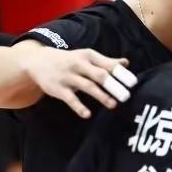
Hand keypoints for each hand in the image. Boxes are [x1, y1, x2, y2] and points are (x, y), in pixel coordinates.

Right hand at [19, 47, 136, 117]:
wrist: (38, 61)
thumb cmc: (70, 60)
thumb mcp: (87, 57)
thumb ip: (106, 61)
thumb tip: (126, 63)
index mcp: (89, 56)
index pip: (108, 65)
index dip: (121, 74)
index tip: (133, 83)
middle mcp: (79, 65)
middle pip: (99, 75)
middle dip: (113, 85)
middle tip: (126, 96)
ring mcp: (68, 77)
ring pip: (87, 86)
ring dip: (101, 96)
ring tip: (113, 105)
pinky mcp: (58, 89)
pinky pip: (70, 99)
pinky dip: (78, 107)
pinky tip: (88, 115)